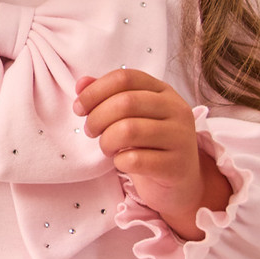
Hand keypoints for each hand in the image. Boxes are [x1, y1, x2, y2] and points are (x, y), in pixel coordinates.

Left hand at [75, 70, 231, 239]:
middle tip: (91, 131)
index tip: (79, 108)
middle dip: (97, 118)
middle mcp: (177, 110)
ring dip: (106, 141)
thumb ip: (107, 96)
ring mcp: (180, 137)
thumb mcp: (130, 116)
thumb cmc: (149, 144)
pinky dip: (119, 161)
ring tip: (106, 147)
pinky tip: (122, 162)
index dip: (94, 91)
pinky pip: (135, 159)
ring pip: (128, 130)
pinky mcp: (176, 165)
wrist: (179, 181)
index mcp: (163, 91)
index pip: (125, 77)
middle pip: (125, 102)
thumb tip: (81, 83)